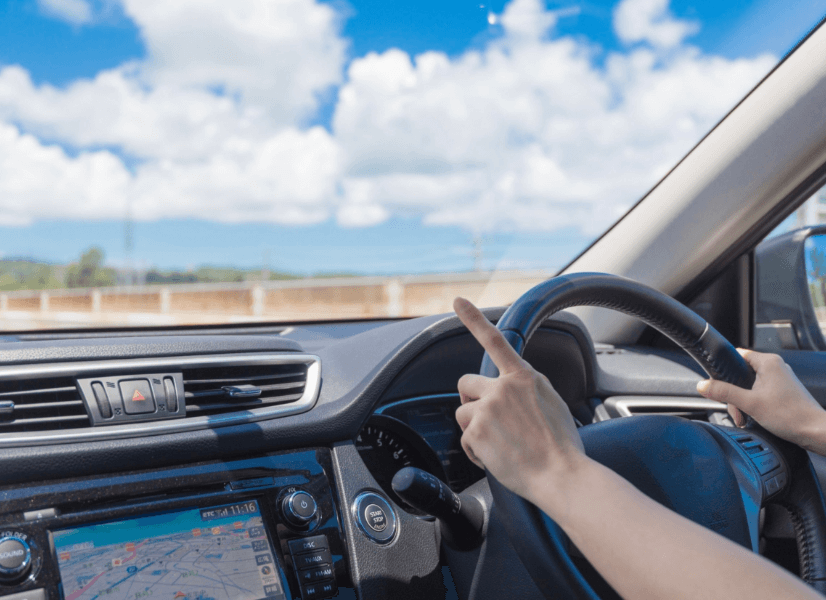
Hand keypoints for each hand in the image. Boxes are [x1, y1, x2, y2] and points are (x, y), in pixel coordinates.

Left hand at [452, 297, 585, 504]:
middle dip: (471, 400)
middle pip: (466, 384)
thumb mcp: (552, 402)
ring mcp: (488, 408)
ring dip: (475, 429)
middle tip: (486, 419)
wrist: (563, 475)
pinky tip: (497, 458)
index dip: (473, 318)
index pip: (496, 340)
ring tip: (500, 445)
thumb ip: (528, 389)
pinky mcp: (477, 431)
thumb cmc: (563, 447)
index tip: (458, 300)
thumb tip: (515, 389)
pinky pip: (464, 439)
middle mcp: (503, 387)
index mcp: (524, 377)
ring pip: (463, 413)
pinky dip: (475, 451)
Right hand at [697, 349, 825, 453]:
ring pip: (750, 385)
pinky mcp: (784, 391)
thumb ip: (724, 392)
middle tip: (736, 410)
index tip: (718, 383)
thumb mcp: (750, 403)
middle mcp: (776, 366)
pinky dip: (754, 404)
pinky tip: (755, 416)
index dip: (725, 369)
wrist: (815, 432)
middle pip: (742, 373)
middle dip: (734, 394)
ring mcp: (781, 379)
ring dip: (744, 401)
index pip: (737, 355)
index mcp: (768, 362)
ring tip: (746, 416)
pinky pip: (761, 392)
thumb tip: (703, 385)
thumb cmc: (791, 415)